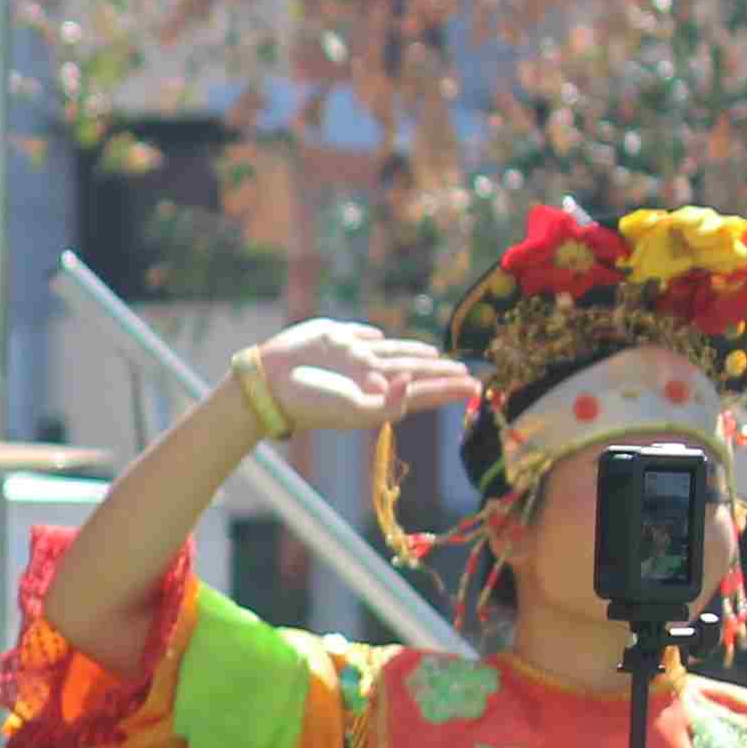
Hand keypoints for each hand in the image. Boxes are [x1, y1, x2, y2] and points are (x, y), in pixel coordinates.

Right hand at [236, 321, 479, 437]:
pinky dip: (376, 338)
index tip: (477, 388)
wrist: (269, 384)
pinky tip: (383, 338)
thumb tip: (411, 384)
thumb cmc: (310, 403)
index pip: (424, 390)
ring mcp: (354, 357)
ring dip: (419, 356)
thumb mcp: (353, 410)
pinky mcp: (335, 339)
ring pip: (396, 354)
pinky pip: (364, 337)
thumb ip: (388, 403)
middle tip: (471, 374)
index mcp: (379, 395)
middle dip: (443, 373)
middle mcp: (371, 376)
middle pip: (416, 372)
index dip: (450, 388)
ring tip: (439, 357)